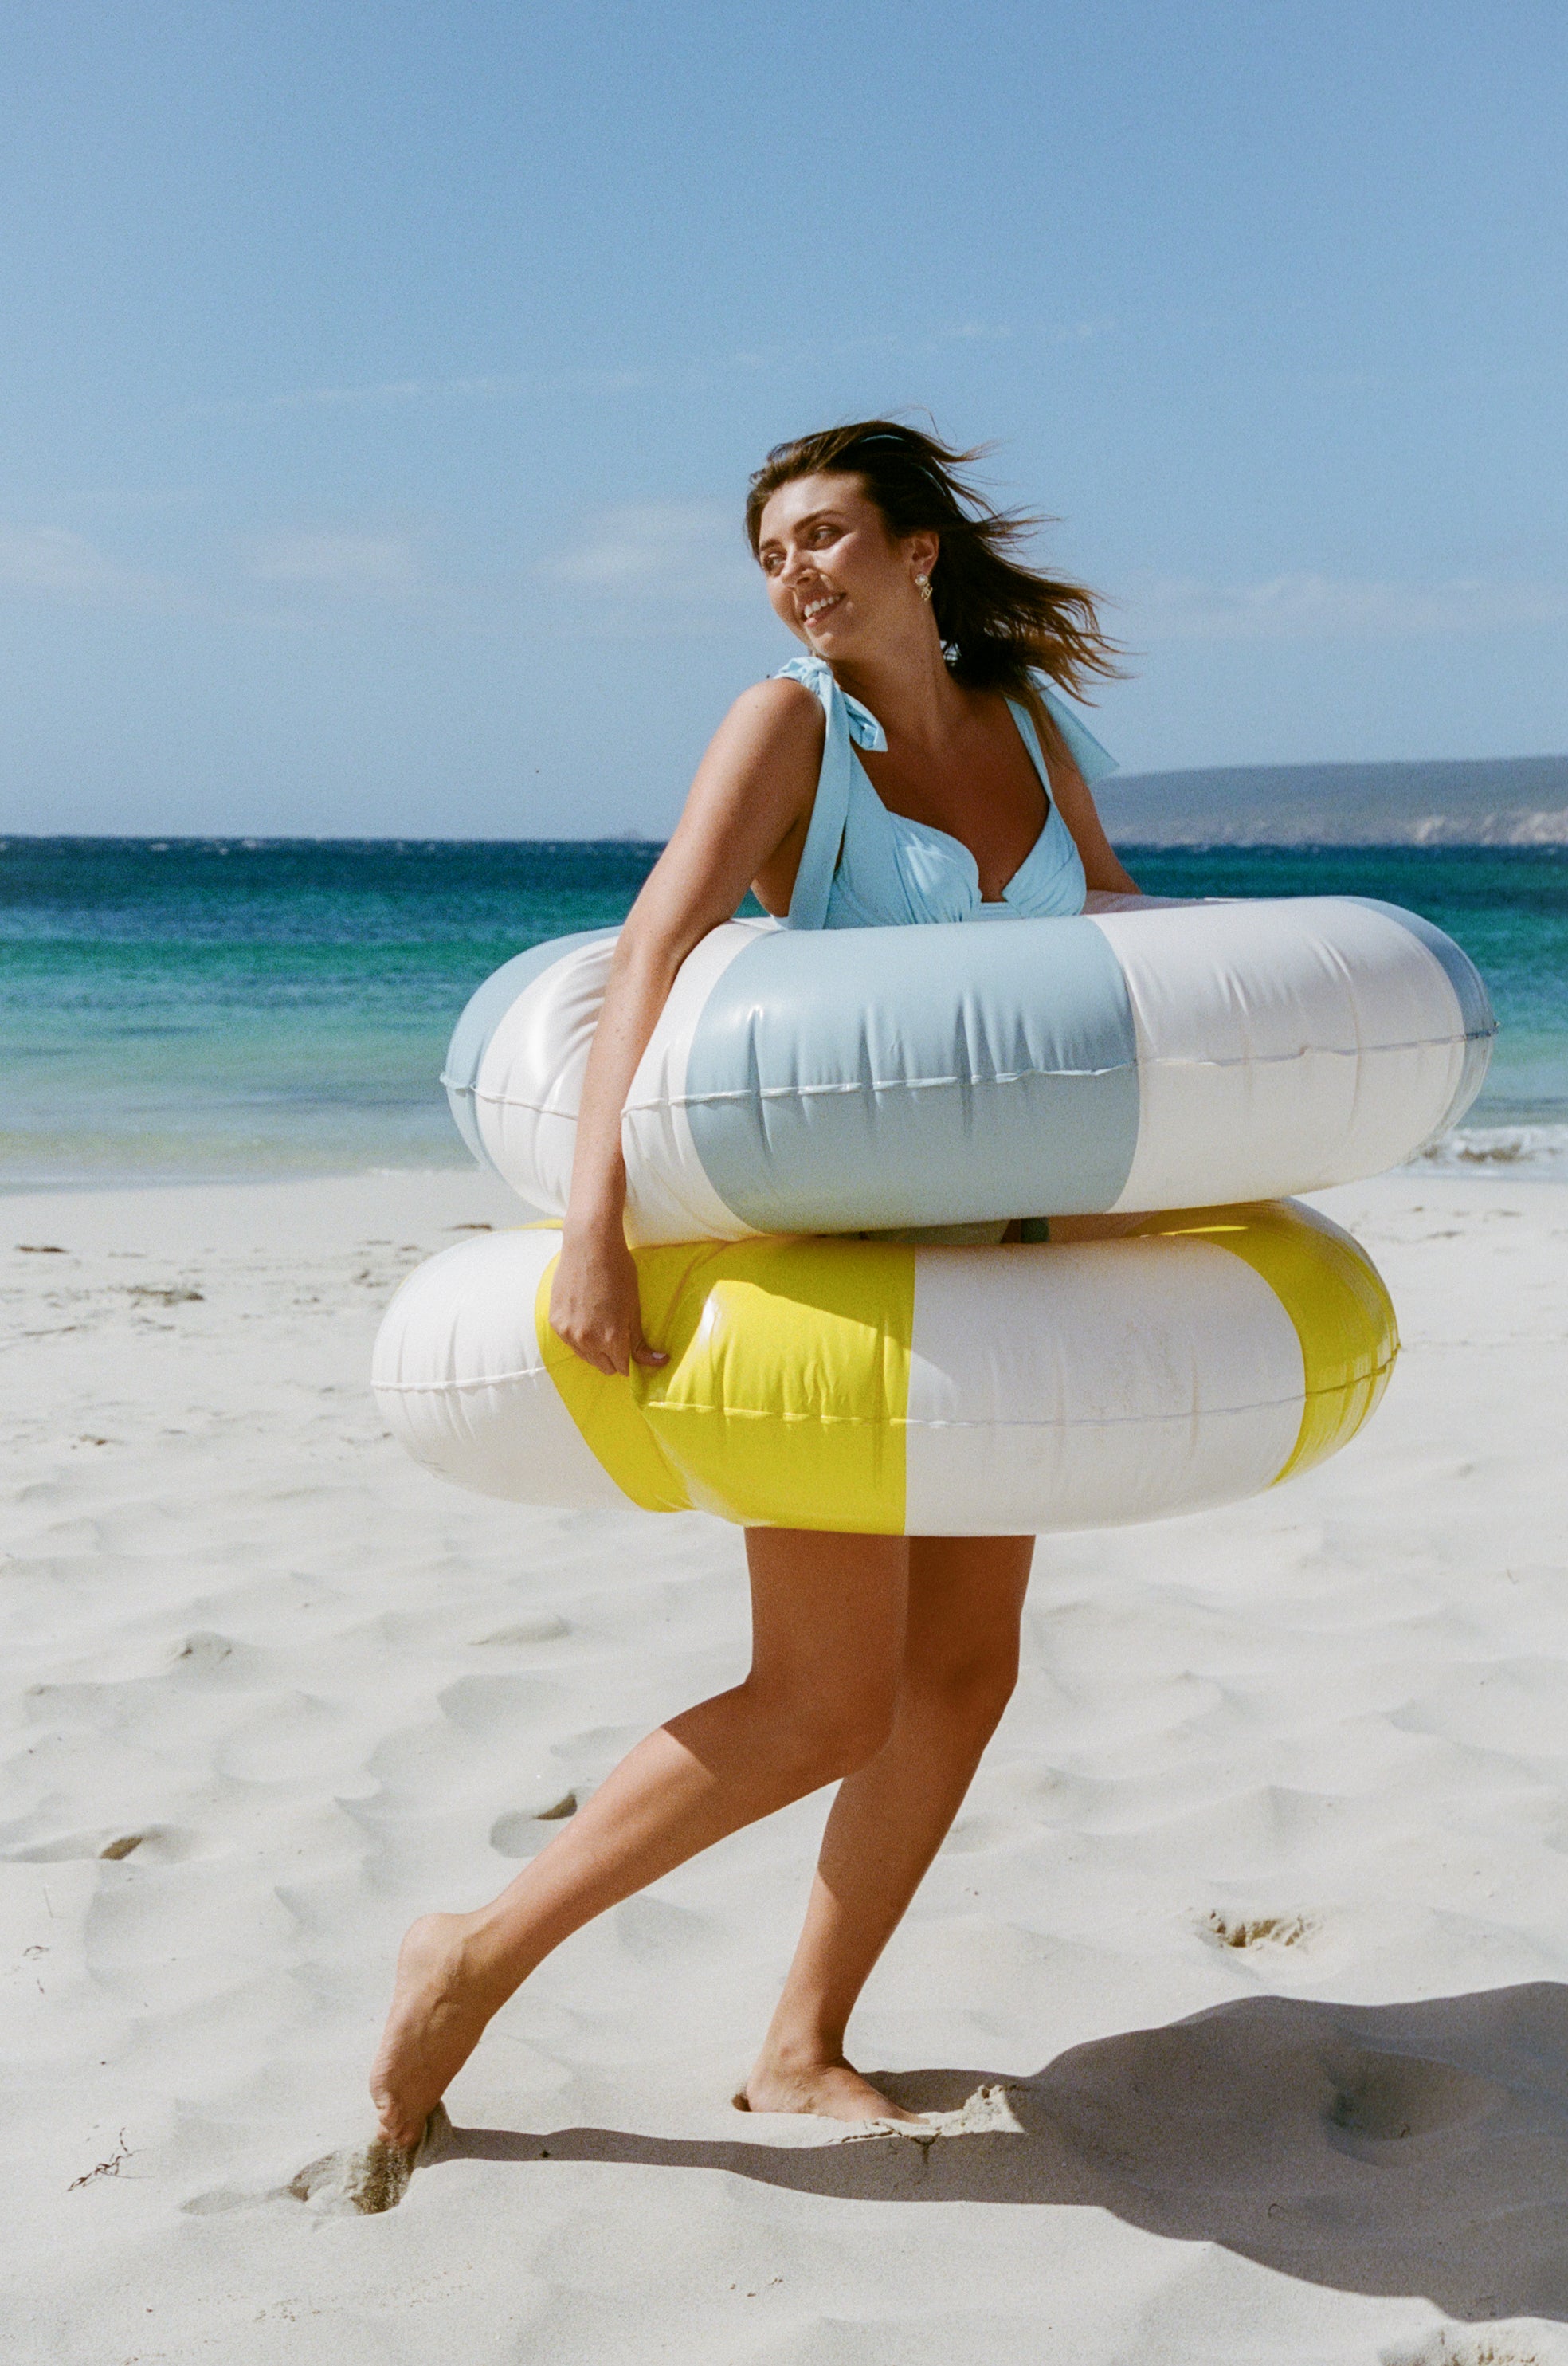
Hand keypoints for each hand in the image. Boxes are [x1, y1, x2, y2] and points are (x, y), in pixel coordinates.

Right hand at [548, 1220, 668, 1377]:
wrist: (589, 1245)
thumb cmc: (618, 1272)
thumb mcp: (634, 1308)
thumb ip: (640, 1341)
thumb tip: (659, 1362)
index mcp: (611, 1338)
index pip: (622, 1368)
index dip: (630, 1361)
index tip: (632, 1350)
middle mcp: (587, 1340)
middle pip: (604, 1367)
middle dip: (614, 1357)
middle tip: (619, 1337)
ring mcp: (568, 1332)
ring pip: (586, 1357)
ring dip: (596, 1349)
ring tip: (602, 1325)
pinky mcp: (555, 1323)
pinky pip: (570, 1343)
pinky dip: (579, 1337)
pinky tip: (587, 1318)